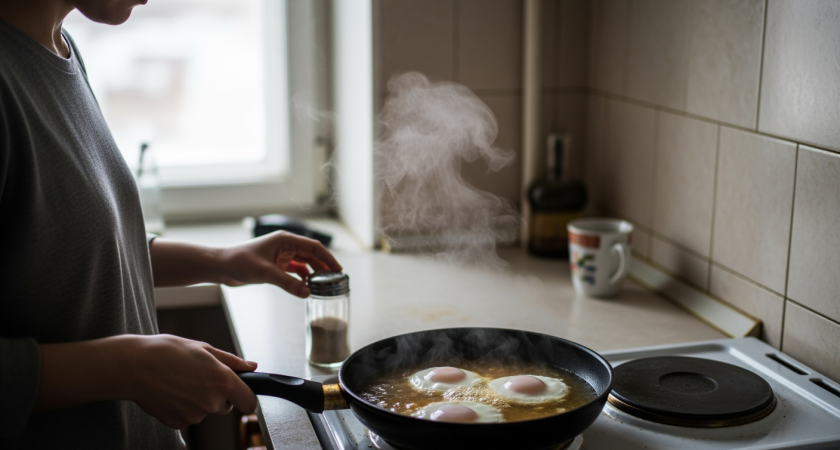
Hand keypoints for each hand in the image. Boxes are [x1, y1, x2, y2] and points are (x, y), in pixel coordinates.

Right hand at [127, 335, 257, 428]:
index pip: (249, 402)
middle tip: (199, 376)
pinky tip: (172, 392)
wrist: (133, 367)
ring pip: (206, 410)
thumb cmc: (166, 353)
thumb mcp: (204, 348)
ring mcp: (195, 415)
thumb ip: (232, 361)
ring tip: (181, 381)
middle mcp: (211, 401)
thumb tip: (251, 366)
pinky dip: (184, 407)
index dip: (247, 397)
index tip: (242, 393)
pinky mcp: (179, 423)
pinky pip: (189, 417)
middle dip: (218, 394)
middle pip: (226, 406)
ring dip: (199, 400)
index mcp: (222, 380)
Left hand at [217, 231, 341, 296]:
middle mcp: (285, 245)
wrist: (221, 266)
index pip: (314, 247)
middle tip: (335, 280)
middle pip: (311, 254)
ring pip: (304, 263)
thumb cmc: (239, 262)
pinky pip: (295, 270)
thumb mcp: (266, 273)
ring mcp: (281, 255)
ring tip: (323, 285)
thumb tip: (307, 293)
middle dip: (324, 266)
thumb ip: (288, 284)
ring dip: (313, 273)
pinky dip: (302, 278)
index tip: (338, 270)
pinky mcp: (275, 264)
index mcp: (285, 240)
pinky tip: (306, 287)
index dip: (328, 258)